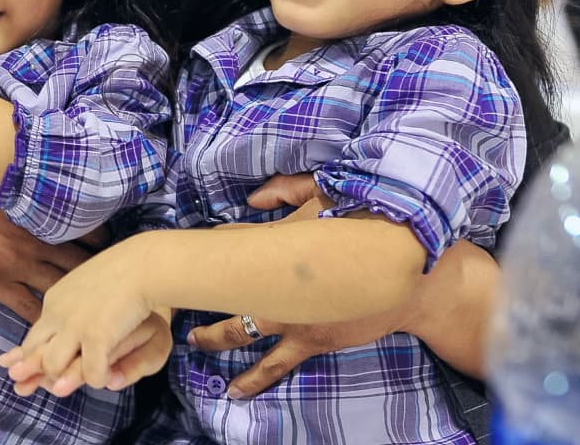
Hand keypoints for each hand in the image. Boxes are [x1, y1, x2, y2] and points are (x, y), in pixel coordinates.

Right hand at [0, 155, 93, 322]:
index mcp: (42, 211)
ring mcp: (14, 264)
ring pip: (58, 288)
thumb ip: (42, 184)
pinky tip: (55, 318)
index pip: (88, 230)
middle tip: (106, 279)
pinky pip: (28, 307)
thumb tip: (69, 172)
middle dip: (95, 273)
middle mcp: (33, 239)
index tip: (112, 245)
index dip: (104, 240)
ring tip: (88, 302)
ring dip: (74, 297)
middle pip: (79, 263)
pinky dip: (44, 315)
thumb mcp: (14, 177)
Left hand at [2, 236, 156, 389]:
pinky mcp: (97, 337)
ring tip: (90, 374)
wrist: (143, 263)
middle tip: (61, 384)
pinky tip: (111, 374)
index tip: (45, 372)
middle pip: (34, 355)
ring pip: (53, 368)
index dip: (38, 359)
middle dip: (44, 373)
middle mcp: (58, 313)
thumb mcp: (85, 284)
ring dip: (71, 378)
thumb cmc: (122, 270)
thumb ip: (70, 303)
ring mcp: (75, 326)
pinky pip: (91, 375)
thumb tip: (64, 325)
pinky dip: (101, 379)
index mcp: (54, 300)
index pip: (33, 338)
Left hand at [187, 170, 398, 397]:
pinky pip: (275, 363)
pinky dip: (254, 378)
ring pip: (241, 329)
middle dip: (202, 293)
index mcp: (278, 244)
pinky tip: (235, 391)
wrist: (400, 268)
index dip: (215, 247)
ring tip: (195, 341)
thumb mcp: (326, 193)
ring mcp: (290, 315)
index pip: (236, 244)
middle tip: (180, 298)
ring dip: (216, 335)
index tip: (197, 249)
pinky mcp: (308, 339)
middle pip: (227, 289)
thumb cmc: (361, 225)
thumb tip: (252, 200)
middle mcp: (277, 282)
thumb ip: (288, 189)